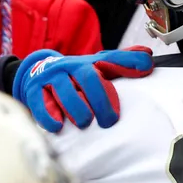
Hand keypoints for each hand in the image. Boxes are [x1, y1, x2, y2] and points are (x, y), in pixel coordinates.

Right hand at [13, 47, 152, 132]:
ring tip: (84, 123)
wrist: (37, 72)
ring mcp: (51, 77)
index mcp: (89, 62)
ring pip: (64, 90)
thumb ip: (122, 63)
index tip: (146, 68)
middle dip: (100, 98)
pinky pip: (39, 102)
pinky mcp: (34, 90)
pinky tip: (58, 126)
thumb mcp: (98, 67)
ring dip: (76, 108)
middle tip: (109, 120)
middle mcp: (71, 66)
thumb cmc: (76, 76)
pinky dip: (48, 115)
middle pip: (88, 78)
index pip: (111, 60)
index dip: (129, 63)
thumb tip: (148, 56)